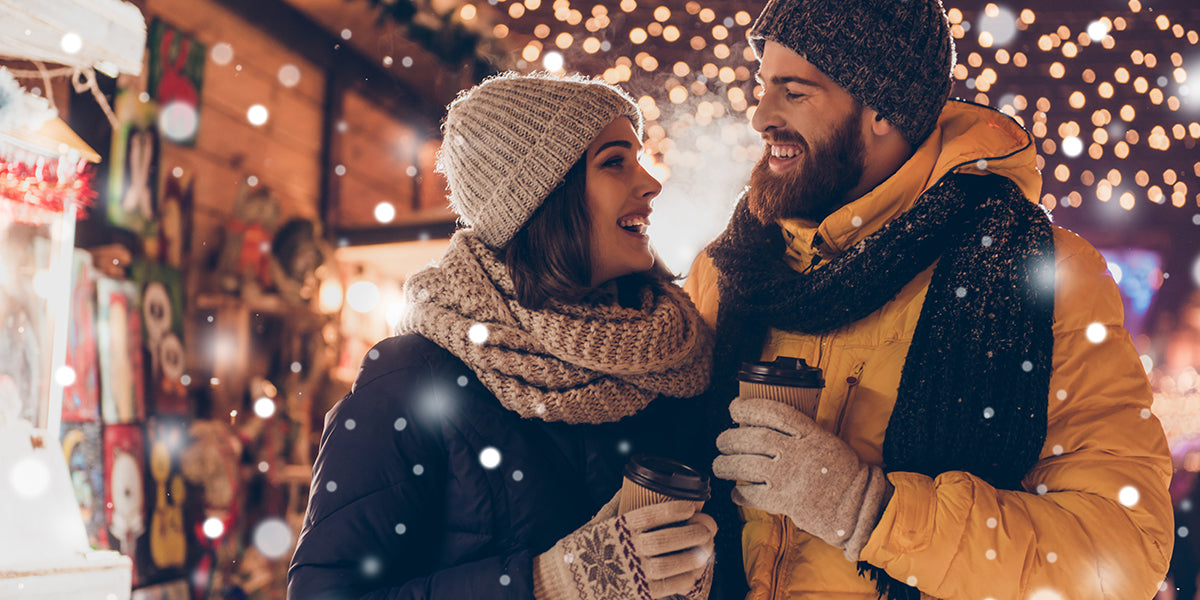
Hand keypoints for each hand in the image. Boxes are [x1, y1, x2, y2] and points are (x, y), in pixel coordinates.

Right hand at [534, 492, 716, 599]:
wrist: (562, 582)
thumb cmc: (579, 550)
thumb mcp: (594, 523)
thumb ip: (614, 506)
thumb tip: (628, 486)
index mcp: (616, 529)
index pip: (650, 515)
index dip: (673, 510)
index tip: (690, 506)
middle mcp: (625, 550)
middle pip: (666, 540)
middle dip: (692, 533)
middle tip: (708, 526)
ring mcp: (631, 573)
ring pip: (670, 565)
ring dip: (692, 556)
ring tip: (707, 548)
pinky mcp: (636, 593)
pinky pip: (666, 587)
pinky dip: (684, 579)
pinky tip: (693, 573)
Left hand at [711, 397, 891, 560]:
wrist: (857, 505)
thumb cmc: (842, 473)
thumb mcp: (826, 441)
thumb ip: (799, 434)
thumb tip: (764, 427)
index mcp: (810, 433)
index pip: (774, 412)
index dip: (749, 407)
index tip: (734, 407)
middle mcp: (798, 452)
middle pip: (754, 438)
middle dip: (730, 438)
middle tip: (721, 441)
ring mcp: (790, 477)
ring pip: (747, 465)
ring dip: (727, 465)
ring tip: (719, 465)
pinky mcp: (786, 501)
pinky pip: (754, 495)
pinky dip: (740, 493)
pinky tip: (735, 492)